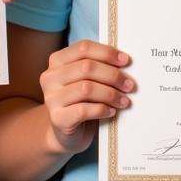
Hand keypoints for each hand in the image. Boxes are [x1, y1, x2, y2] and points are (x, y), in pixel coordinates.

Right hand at [39, 40, 133, 154]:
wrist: (65, 132)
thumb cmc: (81, 100)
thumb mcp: (87, 79)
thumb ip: (98, 66)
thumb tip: (125, 61)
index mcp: (57, 60)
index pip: (84, 48)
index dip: (107, 53)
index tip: (126, 61)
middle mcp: (50, 77)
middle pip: (87, 67)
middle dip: (113, 75)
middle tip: (130, 85)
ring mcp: (51, 98)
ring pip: (86, 88)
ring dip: (110, 94)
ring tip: (124, 100)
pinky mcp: (57, 118)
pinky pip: (84, 110)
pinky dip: (102, 109)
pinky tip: (111, 112)